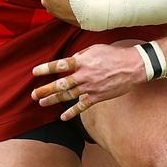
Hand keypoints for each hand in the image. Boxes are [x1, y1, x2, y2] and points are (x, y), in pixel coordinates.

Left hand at [31, 43, 147, 120]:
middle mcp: (84, 75)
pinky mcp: (97, 97)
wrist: (132, 67)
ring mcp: (90, 88)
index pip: (59, 65)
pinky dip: (72, 112)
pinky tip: (63, 117)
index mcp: (82, 61)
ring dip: (53, 100)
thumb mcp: (95, 49)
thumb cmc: (114, 55)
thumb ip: (81, 55)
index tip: (34, 72)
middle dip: (45, 90)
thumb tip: (72, 59)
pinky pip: (82, 106)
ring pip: (68, 96)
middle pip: (60, 84)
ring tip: (42, 103)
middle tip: (33, 94)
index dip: (46, 69)